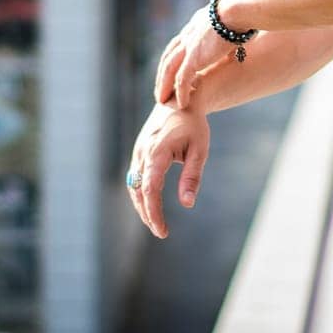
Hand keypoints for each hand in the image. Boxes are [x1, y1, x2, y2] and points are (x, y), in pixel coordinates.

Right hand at [125, 100, 210, 238]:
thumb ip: (192, 177)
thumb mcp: (199, 150)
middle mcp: (143, 152)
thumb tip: (187, 205)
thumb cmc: (193, 125)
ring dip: (142, 206)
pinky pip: (134, 178)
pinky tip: (150, 205)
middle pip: (139, 192)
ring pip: (133, 186)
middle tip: (161, 232)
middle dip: (148, 214)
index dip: (154, 213)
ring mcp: (138, 152)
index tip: (162, 231)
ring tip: (156, 223)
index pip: (150, 190)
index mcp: (157, 152)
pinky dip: (139, 194)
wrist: (180, 100)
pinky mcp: (139, 151)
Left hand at [154, 5, 239, 109]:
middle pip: (168, 57)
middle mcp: (188, 34)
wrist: (237, 9)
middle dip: (162, 75)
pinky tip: (182, 104)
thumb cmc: (242, 12)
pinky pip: (183, 78)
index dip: (173, 58)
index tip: (172, 72)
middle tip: (161, 90)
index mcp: (196, 24)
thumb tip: (244, 34)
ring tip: (163, 101)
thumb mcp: (233, 20)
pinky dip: (181, 92)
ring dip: (165, 86)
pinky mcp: (194, 56)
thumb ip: (232, 29)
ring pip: (169, 69)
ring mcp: (189, 45)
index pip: (178, 44)